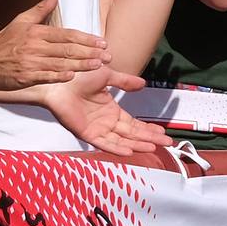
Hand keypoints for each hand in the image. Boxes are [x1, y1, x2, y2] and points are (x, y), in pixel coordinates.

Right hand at [0, 0, 107, 88]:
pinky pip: (44, 76)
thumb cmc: (5, 41)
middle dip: (90, 52)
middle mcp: (35, 46)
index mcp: (36, 32)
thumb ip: (41, 8)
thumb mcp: (22, 21)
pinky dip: (58, 76)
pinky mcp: (24, 77)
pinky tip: (72, 76)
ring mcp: (30, 62)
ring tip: (98, 65)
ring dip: (80, 65)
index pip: (67, 34)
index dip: (86, 39)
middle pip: (67, 49)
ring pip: (60, 63)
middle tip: (108, 56)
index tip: (102, 42)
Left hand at [40, 68, 172, 156]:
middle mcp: (105, 122)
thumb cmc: (78, 75)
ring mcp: (96, 128)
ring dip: (138, 144)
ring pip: (121, 140)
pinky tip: (130, 150)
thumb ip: (125, 82)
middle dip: (150, 138)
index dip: (148, 128)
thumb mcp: (107, 76)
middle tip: (167, 142)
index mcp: (110, 110)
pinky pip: (103, 143)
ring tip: (154, 147)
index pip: (133, 123)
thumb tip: (142, 84)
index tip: (162, 132)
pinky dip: (116, 148)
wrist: (59, 79)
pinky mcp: (85, 133)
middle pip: (132, 134)